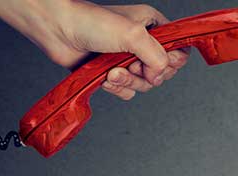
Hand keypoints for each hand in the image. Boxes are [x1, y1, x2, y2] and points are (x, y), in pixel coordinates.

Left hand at [0, 0, 187, 98]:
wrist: (57, 30)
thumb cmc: (90, 22)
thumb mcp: (133, 35)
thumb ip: (157, 57)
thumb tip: (158, 76)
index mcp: (153, 27)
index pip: (179, 52)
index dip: (170, 62)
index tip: (155, 60)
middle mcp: (143, 43)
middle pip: (163, 73)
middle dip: (146, 74)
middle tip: (131, 64)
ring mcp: (129, 59)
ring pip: (145, 85)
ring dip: (128, 81)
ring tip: (112, 70)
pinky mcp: (114, 73)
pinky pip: (128, 92)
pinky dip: (117, 88)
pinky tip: (105, 76)